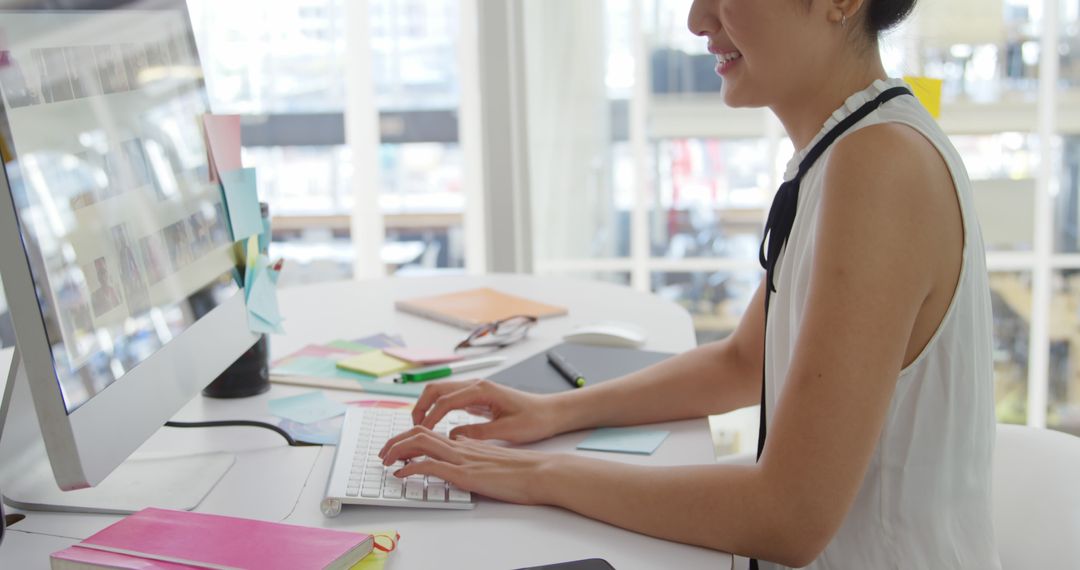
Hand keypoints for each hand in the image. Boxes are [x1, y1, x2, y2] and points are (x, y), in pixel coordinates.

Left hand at [378, 426, 557, 504]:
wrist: (542, 471)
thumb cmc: (526, 467)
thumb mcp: (496, 455)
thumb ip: (476, 450)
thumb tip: (459, 450)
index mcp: (469, 441)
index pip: (432, 430)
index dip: (410, 435)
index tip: (399, 446)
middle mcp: (462, 444)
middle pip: (420, 430)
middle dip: (396, 439)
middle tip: (383, 452)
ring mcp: (463, 457)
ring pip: (420, 442)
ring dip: (397, 449)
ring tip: (385, 460)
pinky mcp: (465, 473)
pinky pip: (429, 465)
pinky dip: (409, 468)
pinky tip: (400, 475)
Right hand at [407, 379, 560, 443]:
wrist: (550, 412)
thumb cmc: (534, 420)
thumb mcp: (507, 431)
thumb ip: (478, 433)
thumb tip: (452, 436)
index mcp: (482, 390)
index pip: (445, 401)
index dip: (430, 417)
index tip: (421, 433)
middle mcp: (476, 386)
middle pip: (436, 389)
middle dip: (420, 407)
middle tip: (411, 428)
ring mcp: (476, 390)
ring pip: (441, 392)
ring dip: (426, 406)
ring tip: (418, 427)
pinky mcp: (477, 398)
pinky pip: (450, 399)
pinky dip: (437, 409)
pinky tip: (434, 425)